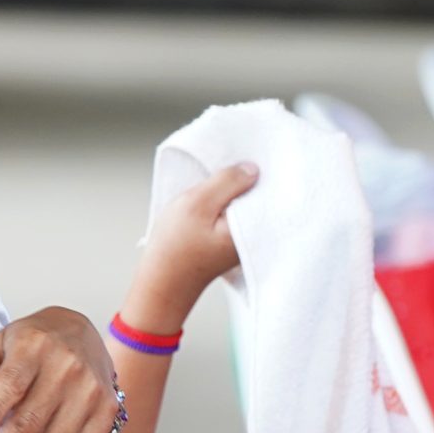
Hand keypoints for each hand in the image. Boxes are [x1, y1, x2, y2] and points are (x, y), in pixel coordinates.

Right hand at [123, 163, 256, 333]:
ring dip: (239, 190)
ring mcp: (244, 240)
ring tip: (228, 172)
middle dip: (253, 177)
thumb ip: (226, 182)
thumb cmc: (176, 247)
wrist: (162, 282)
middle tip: (241, 155)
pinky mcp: (231, 241)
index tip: (258, 150)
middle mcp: (255, 235)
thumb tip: (253, 168)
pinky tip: (219, 194)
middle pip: (262, 196)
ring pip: (249, 204)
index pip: (271, 190)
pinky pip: (238, 214)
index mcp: (253, 226)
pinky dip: (231, 203)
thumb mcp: (198, 203)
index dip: (266, 168)